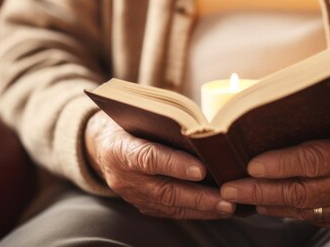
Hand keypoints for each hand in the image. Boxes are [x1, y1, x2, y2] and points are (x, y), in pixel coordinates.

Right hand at [85, 111, 234, 218]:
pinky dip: (195, 211)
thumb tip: (205, 133)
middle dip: (197, 196)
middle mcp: (124, 176)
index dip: (174, 165)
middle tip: (224, 198)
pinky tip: (216, 208)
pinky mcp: (142, 205)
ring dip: (201, 208)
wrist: (102, 145)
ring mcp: (133, 195)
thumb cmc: (129, 122)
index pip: (148, 157)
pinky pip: (170, 212)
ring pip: (169, 205)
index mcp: (120, 148)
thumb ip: (166, 123)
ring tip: (227, 206)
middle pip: (163, 190)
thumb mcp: (140, 116)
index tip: (201, 170)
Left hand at [220, 124, 329, 230]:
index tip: (251, 165)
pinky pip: (309, 218)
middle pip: (301, 191)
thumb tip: (264, 129)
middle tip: (229, 188)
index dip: (280, 163)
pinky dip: (283, 209)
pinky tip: (263, 203)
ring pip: (301, 208)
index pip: (314, 159)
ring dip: (265, 202)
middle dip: (259, 190)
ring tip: (236, 195)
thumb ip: (314, 131)